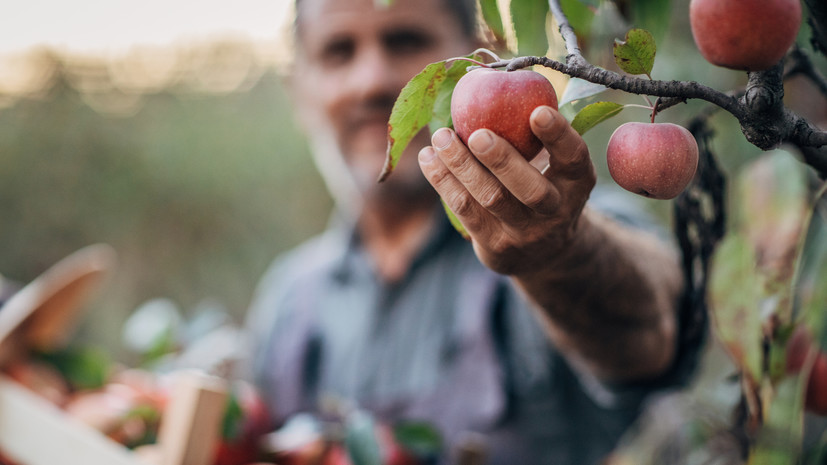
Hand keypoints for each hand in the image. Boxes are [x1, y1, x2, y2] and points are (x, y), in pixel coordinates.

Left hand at [418, 106, 594, 276]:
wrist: (541, 252)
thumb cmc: (541, 184)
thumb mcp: (553, 164)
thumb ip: (533, 133)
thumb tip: (496, 78)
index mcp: (576, 183)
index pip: (573, 158)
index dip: (558, 136)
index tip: (538, 111)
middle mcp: (556, 211)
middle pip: (530, 190)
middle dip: (502, 160)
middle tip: (477, 134)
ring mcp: (525, 233)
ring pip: (490, 199)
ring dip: (461, 166)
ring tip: (440, 136)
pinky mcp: (496, 247)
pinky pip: (465, 211)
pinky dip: (444, 181)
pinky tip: (429, 158)